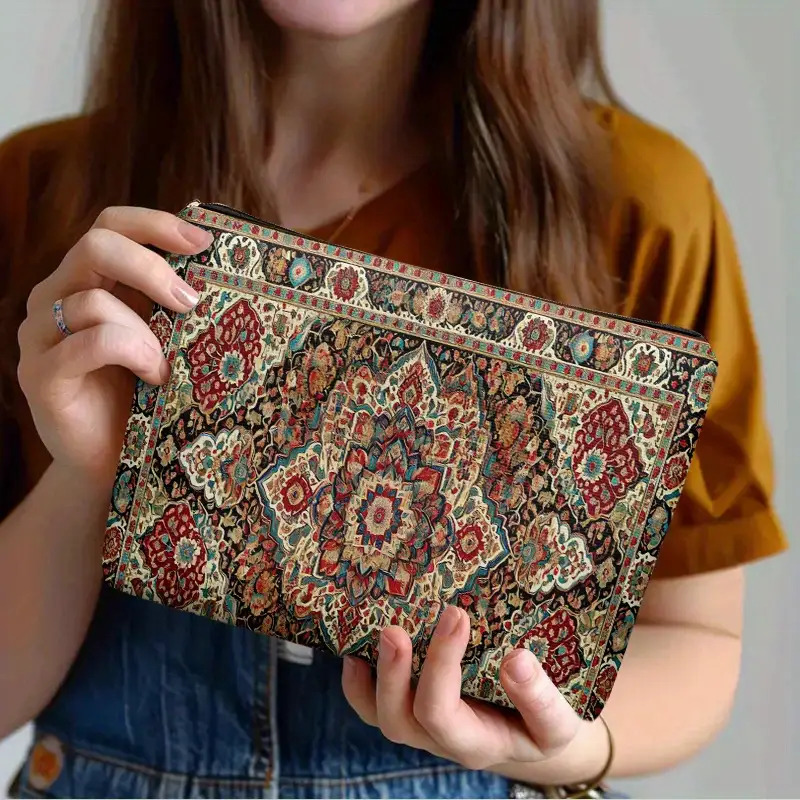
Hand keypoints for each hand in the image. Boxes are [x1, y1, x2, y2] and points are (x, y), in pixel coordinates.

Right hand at [16, 206, 212, 490]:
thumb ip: (170, 302)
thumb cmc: (145, 393)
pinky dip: (132, 354)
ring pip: (92, 300)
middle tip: (192, 302)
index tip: (204, 242)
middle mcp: (55, 297)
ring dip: (146, 332)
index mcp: (86, 280)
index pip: (110, 224)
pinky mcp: (39, 374)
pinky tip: (154, 376)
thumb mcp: (164, 336)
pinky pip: (89, 343)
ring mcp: (40, 335)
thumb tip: (222, 268)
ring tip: (169, 367)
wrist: (111, 459)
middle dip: (152, 267)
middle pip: (96, 245)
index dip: (155, 224)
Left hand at [342, 605, 582, 770]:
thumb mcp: (556, 722)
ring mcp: (422, 726)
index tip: (458, 616)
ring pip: (383, 716)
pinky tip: (355, 652)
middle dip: (397, 671)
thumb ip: (540, 698)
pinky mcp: (411, 708)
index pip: (444, 714)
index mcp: (476, 743)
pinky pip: (372, 707)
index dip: (441, 667)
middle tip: (399, 625)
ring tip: (382, 632)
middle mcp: (441, 739)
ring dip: (376, 675)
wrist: (532, 735)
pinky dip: (358, 684)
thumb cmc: (543, 724)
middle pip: (403, 719)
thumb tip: (517, 659)